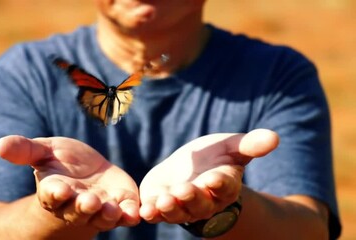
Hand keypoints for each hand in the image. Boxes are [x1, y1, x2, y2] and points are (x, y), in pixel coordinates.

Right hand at [0, 136, 139, 230]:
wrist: (87, 174)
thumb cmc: (60, 164)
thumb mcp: (43, 151)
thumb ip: (25, 150)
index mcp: (55, 190)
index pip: (52, 194)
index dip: (55, 192)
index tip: (57, 190)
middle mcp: (76, 204)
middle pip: (79, 209)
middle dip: (83, 206)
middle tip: (88, 201)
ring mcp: (100, 208)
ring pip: (103, 216)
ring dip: (108, 214)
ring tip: (112, 209)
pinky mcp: (121, 205)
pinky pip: (126, 214)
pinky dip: (130, 215)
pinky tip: (137, 213)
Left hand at [139, 129, 278, 223]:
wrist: (191, 170)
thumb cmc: (214, 158)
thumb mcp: (231, 147)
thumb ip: (250, 144)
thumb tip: (275, 137)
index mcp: (223, 185)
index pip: (224, 186)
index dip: (219, 183)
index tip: (213, 178)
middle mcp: (204, 201)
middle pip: (200, 203)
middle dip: (191, 197)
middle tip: (183, 190)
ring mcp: (182, 206)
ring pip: (178, 212)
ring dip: (170, 208)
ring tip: (163, 201)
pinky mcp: (161, 205)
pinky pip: (157, 214)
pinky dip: (151, 213)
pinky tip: (145, 210)